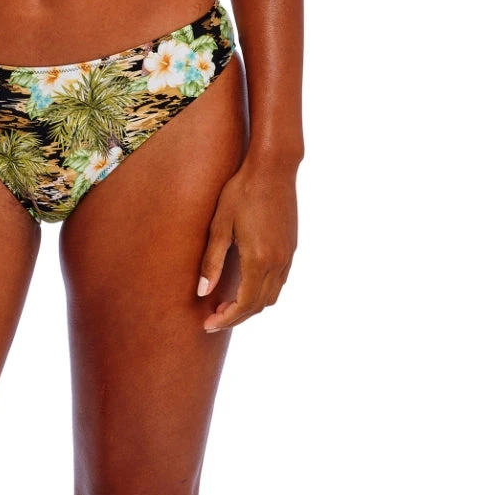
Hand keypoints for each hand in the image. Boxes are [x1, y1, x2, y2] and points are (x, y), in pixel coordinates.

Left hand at [197, 158, 297, 331]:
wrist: (273, 168)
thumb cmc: (241, 192)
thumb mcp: (220, 225)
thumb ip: (212, 261)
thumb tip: (203, 292)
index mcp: (258, 259)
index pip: (244, 304)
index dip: (226, 319)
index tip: (207, 325)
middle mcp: (278, 262)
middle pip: (259, 305)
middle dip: (237, 316)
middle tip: (212, 318)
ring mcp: (288, 256)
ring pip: (271, 296)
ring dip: (251, 306)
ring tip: (226, 305)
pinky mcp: (291, 248)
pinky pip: (279, 282)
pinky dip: (262, 292)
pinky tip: (245, 285)